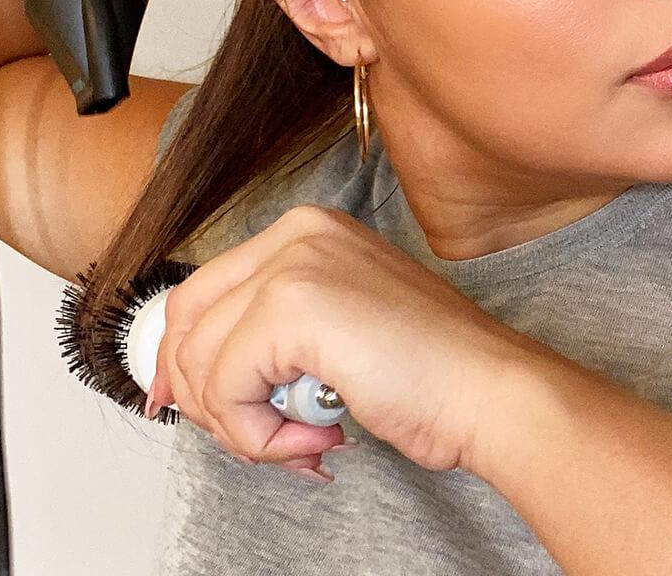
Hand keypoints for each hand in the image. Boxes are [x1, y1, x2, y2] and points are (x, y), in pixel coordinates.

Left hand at [146, 204, 537, 478]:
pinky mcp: (291, 304)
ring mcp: (293, 262)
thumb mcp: (337, 328)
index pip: (204, 293)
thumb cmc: (429, 370)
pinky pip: (226, 387)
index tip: (195, 408)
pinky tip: (315, 437)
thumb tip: (194, 378)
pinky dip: (257, 435)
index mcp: (307, 230)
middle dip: (206, 397)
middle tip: (258, 437)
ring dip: (240, 425)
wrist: (486, 387)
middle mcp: (296, 233)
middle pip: (187, 322)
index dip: (186, 360)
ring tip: (300, 440)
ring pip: (201, 362)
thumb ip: (270, 337)